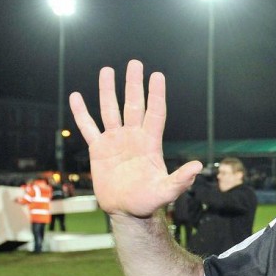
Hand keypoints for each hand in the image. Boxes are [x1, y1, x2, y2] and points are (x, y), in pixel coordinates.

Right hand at [69, 61, 202, 217]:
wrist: (127, 212)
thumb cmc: (149, 202)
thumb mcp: (166, 191)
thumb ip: (180, 179)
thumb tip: (199, 167)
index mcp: (150, 143)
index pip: (154, 112)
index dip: (156, 94)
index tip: (157, 75)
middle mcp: (133, 137)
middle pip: (133, 104)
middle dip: (134, 84)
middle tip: (135, 63)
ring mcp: (115, 141)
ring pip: (110, 110)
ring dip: (108, 90)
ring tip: (107, 70)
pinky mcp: (99, 150)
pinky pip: (89, 127)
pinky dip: (81, 113)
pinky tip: (76, 96)